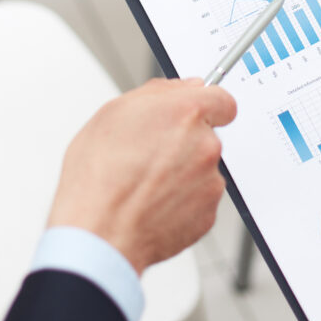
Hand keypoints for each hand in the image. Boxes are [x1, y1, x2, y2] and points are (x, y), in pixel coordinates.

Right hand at [48, 78, 236, 273]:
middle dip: (185, 142)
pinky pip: (199, 199)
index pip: (222, 99)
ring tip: (145, 184)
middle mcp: (206, 145)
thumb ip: (157, 93)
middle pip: (208, 135)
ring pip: (203, 169)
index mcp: (186, 113)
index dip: (206, 106)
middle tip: (150, 155)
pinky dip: (182, 200)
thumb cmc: (98, 177)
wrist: (98, 233)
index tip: (195, 114)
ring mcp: (210, 181)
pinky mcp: (208, 214)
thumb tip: (181, 87)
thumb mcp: (112, 113)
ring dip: (182, 173)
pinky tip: (153, 203)